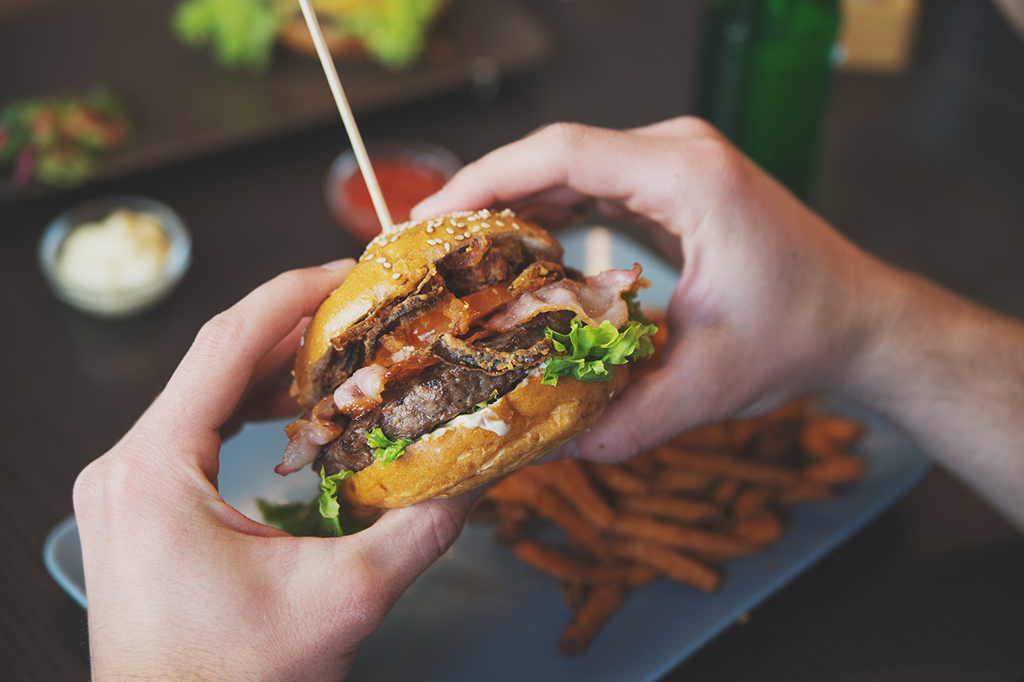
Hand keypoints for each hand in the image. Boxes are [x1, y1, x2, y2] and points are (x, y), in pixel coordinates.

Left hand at [73, 261, 473, 680]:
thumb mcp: (342, 603)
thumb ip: (418, 531)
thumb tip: (478, 475)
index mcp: (155, 470)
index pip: (226, 345)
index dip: (293, 295)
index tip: (351, 271)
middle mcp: (125, 466)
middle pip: (216, 361)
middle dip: (295, 329)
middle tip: (366, 310)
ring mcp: (124, 486)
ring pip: (205, 392)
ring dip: (275, 369)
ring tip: (344, 354)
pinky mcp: (139, 506)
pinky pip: (196, 429)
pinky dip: (251, 408)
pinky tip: (297, 410)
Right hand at [412, 118, 890, 462]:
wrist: (858, 319)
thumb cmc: (801, 336)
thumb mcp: (707, 387)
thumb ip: (620, 421)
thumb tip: (538, 450)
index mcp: (689, 178)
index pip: (564, 154)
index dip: (487, 180)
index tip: (432, 220)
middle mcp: (679, 152)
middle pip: (555, 153)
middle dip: (484, 195)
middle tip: (428, 247)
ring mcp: (676, 162)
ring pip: (569, 166)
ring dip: (511, 203)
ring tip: (456, 252)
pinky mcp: (672, 183)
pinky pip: (592, 183)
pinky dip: (547, 210)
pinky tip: (513, 251)